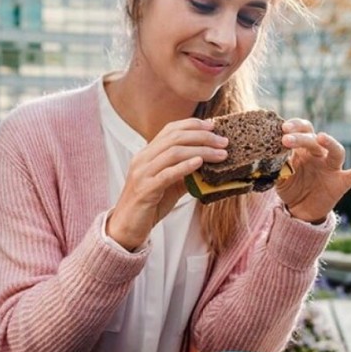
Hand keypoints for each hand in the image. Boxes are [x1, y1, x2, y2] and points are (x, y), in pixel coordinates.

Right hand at [106, 118, 227, 249]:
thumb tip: (210, 165)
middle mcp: (143, 159)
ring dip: (201, 151)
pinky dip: (184, 166)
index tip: (213, 126)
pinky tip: (199, 163)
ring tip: (220, 154)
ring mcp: (143, 173)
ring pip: (173, 153)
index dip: (193, 125)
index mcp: (148, 154)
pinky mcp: (145, 189)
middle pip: (175, 138)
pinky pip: (166, 174)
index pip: (170, 129)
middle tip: (223, 142)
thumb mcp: (171, 185)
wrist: (127, 226)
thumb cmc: (150, 205)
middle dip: (203, 137)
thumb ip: (187, 173)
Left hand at [277, 119, 350, 223]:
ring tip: (321, 137)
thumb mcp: (280, 177)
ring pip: (336, 151)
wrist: (300, 210)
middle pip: (314, 140)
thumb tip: (270, 157)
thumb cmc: (290, 187)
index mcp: (303, 149)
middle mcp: (319, 155)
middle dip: (301, 138)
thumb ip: (278, 166)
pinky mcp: (342, 183)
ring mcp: (332, 168)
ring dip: (330, 143)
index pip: (302, 130)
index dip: (294, 127)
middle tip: (286, 139)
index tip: (283, 128)